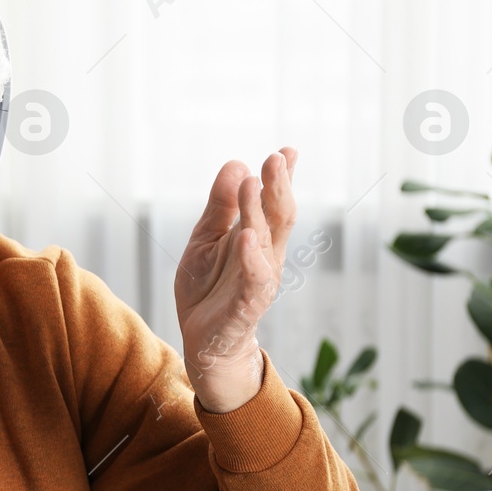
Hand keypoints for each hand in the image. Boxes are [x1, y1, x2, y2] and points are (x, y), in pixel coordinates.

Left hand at [174, 148, 297, 412]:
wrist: (203, 341)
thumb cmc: (207, 288)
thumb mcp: (205, 239)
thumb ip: (219, 207)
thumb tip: (236, 164)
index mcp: (256, 237)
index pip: (273, 202)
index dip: (282, 177)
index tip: (288, 150)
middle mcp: (265, 255)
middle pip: (277, 215)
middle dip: (278, 185)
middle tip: (277, 156)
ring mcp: (259, 278)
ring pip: (265, 240)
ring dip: (261, 210)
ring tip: (257, 181)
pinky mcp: (246, 303)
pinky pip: (253, 278)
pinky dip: (251, 257)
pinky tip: (246, 236)